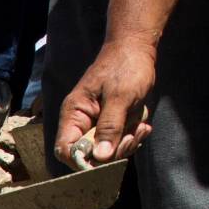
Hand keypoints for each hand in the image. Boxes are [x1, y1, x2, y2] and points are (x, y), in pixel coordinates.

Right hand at [53, 39, 154, 168]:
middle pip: (88, 155)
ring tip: (140, 127)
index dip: (82, 161)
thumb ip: (109, 127)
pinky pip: (118, 142)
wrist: (136, 47)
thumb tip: (100, 157)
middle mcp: (81, 123)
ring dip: (126, 144)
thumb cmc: (125, 66)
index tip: (105, 158)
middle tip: (131, 137)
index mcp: (74, 114)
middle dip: (112, 152)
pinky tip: (142, 125)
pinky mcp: (111, 125)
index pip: (65, 150)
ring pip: (107, 152)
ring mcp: (96, 124)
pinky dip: (132, 138)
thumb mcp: (120, 97)